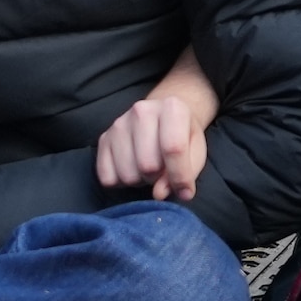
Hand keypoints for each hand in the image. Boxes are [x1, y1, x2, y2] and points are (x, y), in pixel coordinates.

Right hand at [95, 52, 218, 201]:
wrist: (164, 118)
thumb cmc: (183, 136)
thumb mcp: (196, 151)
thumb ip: (186, 172)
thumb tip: (160, 193)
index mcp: (172, 108)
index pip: (173, 148)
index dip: (179, 176)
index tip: (183, 189)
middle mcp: (142, 111)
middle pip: (148, 165)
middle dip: (158, 177)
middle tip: (163, 169)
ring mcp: (119, 124)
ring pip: (127, 174)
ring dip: (140, 180)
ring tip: (148, 167)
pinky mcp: (103, 138)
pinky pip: (108, 177)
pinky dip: (121, 182)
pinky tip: (132, 168)